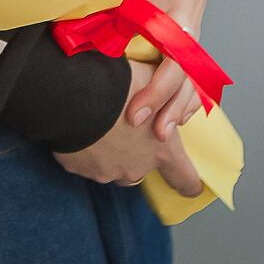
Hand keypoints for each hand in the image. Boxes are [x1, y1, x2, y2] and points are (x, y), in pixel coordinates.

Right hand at [53, 60, 203, 196]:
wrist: (72, 92)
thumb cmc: (117, 85)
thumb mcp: (152, 79)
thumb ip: (163, 95)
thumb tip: (165, 93)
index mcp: (162, 150)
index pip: (186, 180)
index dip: (190, 182)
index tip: (191, 184)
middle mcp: (137, 167)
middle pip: (143, 168)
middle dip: (136, 151)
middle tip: (125, 125)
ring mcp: (106, 171)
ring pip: (112, 165)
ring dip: (109, 150)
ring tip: (99, 122)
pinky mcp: (78, 168)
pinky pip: (85, 159)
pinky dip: (84, 146)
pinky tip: (80, 123)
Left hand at [124, 0, 228, 140]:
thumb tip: (78, 10)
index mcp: (176, 12)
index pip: (170, 60)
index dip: (154, 89)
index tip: (135, 112)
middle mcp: (189, 28)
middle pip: (184, 77)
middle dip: (165, 105)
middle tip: (144, 129)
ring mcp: (193, 36)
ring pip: (194, 80)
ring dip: (181, 108)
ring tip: (164, 134)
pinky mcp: (191, 41)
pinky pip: (196, 76)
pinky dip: (189, 99)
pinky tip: (177, 118)